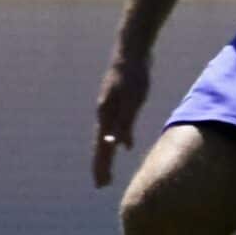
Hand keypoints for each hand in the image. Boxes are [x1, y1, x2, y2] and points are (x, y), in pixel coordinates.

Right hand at [92, 53, 150, 187]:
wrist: (132, 49)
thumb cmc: (134, 75)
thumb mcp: (132, 99)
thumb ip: (124, 122)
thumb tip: (115, 146)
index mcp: (107, 115)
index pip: (102, 148)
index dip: (102, 167)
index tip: (101, 185)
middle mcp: (105, 113)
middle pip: (102, 145)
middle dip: (101, 165)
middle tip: (101, 185)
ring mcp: (111, 107)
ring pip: (108, 137)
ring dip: (108, 155)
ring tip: (108, 170)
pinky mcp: (121, 102)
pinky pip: (117, 127)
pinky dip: (120, 139)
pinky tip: (125, 145)